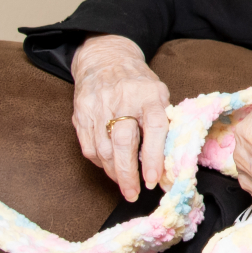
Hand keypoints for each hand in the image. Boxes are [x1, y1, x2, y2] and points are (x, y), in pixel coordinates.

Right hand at [70, 34, 170, 202]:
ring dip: (114, 172)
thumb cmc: (138, 83)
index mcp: (148, 95)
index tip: (152, 179)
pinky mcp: (81, 114)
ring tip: (124, 185)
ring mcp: (98, 107)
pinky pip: (88, 147)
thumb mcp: (159, 94)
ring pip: (103, 149)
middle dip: (127, 174)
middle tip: (133, 194)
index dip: (154, 157)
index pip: (154, 128)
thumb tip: (170, 161)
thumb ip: (164, 122)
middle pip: (123, 142)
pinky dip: (99, 162)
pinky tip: (109, 166)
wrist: (105, 58)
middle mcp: (122, 100)